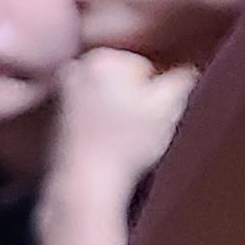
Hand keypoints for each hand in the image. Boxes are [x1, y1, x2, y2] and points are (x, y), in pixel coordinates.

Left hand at [35, 46, 197, 244]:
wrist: (83, 186)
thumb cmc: (126, 145)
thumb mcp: (171, 107)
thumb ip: (186, 76)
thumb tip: (191, 65)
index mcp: (103, 58)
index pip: (150, 63)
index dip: (162, 89)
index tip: (157, 114)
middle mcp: (75, 67)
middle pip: (126, 75)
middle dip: (139, 95)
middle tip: (143, 126)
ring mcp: (60, 91)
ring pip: (109, 91)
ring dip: (121, 108)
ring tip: (125, 137)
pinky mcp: (53, 114)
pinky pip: (91, 107)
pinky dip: (102, 120)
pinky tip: (108, 142)